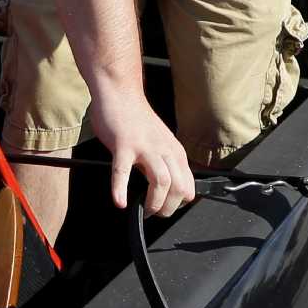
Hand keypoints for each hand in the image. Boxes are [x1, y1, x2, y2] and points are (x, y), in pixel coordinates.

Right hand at [89, 92, 194, 216]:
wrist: (119, 93)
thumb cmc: (135, 118)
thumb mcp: (159, 141)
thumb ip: (163, 161)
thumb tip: (163, 187)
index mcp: (174, 151)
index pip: (188, 185)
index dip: (178, 203)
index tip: (165, 208)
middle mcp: (164, 150)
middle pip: (178, 187)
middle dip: (168, 207)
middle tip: (154, 214)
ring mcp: (144, 147)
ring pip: (160, 181)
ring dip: (154, 202)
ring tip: (143, 210)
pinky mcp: (123, 145)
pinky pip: (122, 171)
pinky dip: (120, 189)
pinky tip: (119, 201)